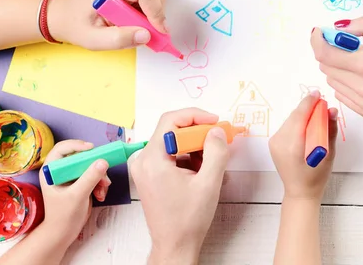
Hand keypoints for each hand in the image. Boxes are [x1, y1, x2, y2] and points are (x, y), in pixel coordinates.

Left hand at [38, 140, 110, 246]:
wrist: (64, 233)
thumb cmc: (63, 216)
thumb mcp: (77, 196)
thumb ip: (90, 178)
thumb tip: (103, 161)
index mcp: (51, 171)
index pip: (62, 149)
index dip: (76, 145)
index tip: (91, 148)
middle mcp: (61, 171)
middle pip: (80, 156)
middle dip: (94, 165)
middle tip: (103, 172)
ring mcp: (72, 177)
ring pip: (90, 166)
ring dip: (100, 176)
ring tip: (103, 189)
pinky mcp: (81, 183)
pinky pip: (95, 175)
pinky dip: (100, 183)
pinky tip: (100, 195)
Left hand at [48, 0, 168, 50]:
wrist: (62, 14)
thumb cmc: (75, 25)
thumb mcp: (94, 40)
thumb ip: (120, 39)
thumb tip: (146, 35)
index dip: (156, 12)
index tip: (159, 32)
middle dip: (157, 11)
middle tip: (148, 30)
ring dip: (153, 10)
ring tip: (136, 24)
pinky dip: (149, 8)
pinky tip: (133, 18)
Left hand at [131, 108, 229, 263]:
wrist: (174, 245)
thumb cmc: (187, 220)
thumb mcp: (209, 183)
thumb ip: (216, 152)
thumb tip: (217, 132)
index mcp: (153, 160)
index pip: (171, 121)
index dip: (195, 116)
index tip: (214, 122)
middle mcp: (144, 161)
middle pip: (171, 130)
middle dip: (198, 132)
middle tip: (218, 138)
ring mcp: (145, 168)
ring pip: (172, 142)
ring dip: (194, 145)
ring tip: (212, 159)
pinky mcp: (150, 174)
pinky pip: (170, 154)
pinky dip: (188, 155)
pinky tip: (202, 169)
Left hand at [269, 91, 337, 201]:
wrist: (299, 191)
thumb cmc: (317, 176)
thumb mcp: (329, 153)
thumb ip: (330, 130)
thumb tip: (331, 110)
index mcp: (293, 146)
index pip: (300, 117)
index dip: (309, 103)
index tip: (318, 94)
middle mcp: (280, 142)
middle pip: (294, 116)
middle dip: (307, 108)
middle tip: (321, 104)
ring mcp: (274, 142)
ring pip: (290, 120)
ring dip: (302, 115)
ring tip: (315, 115)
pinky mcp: (273, 143)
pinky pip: (287, 126)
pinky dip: (297, 123)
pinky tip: (305, 127)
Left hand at [311, 17, 362, 122]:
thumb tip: (341, 26)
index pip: (325, 54)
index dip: (317, 40)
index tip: (319, 32)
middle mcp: (360, 86)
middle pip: (325, 66)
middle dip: (330, 51)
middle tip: (346, 44)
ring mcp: (361, 102)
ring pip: (331, 80)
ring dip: (337, 67)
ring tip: (359, 61)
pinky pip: (341, 94)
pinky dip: (344, 82)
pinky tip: (362, 77)